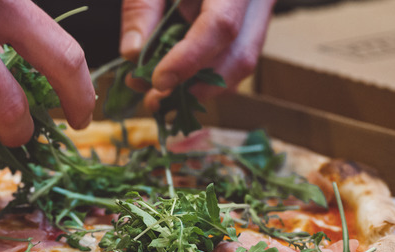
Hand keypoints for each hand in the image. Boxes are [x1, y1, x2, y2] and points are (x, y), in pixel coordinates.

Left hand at [119, 0, 275, 109]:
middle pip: (240, 55)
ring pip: (242, 61)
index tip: (158, 81)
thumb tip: (133, 55)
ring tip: (158, 94)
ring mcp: (260, 8)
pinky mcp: (252, 19)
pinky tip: (175, 77)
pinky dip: (206, 73)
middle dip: (196, 85)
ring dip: (200, 86)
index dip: (189, 59)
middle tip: (154, 100)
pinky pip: (236, 54)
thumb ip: (142, 6)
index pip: (221, 26)